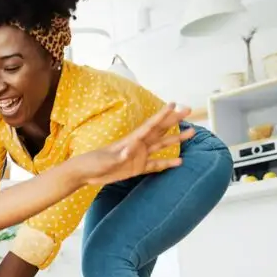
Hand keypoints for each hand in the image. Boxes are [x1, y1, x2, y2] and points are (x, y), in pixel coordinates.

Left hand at [74, 103, 194, 187]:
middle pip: (160, 130)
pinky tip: (179, 162)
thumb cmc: (93, 163)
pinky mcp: (137, 167)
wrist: (86, 173)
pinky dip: (167, 163)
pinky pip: (155, 164)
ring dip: (176, 139)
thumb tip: (130, 150)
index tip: (173, 104)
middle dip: (174, 120)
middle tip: (189, 110)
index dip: (162, 115)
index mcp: (132, 140)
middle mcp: (138, 145)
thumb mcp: (106, 160)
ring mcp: (139, 156)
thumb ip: (119, 156)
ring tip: (191, 132)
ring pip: (162, 145)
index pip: (150, 125)